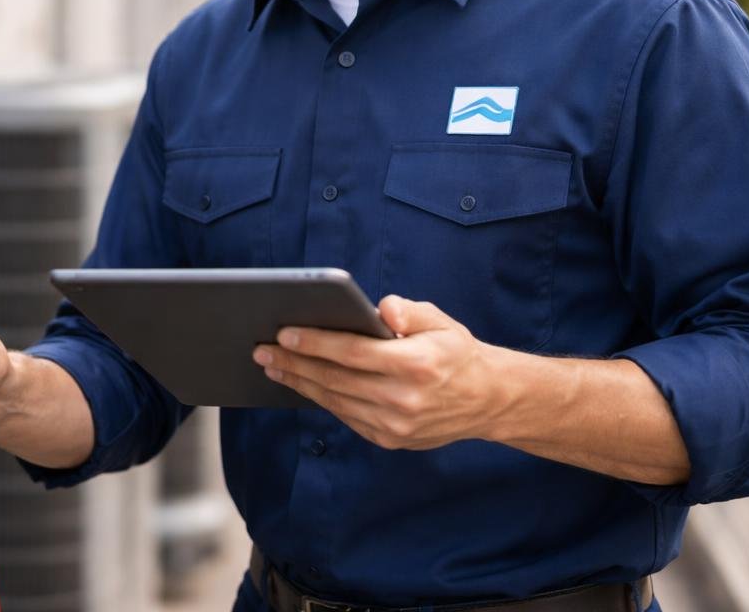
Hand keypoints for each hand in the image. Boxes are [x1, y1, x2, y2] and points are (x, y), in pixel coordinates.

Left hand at [252, 295, 503, 449]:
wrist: (487, 400)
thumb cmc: (455, 352)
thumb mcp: (440, 321)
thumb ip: (409, 311)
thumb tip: (383, 308)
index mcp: (416, 365)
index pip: (353, 352)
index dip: (315, 342)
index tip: (283, 332)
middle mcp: (404, 399)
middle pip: (335, 379)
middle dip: (293, 362)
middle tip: (260, 348)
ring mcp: (396, 425)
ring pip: (335, 401)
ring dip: (299, 382)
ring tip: (271, 365)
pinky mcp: (390, 439)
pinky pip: (345, 416)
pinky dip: (320, 399)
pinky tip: (301, 383)